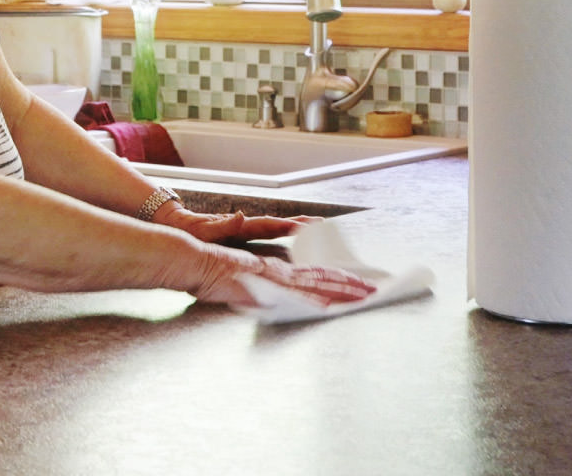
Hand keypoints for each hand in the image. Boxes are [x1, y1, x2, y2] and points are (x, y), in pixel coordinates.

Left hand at [155, 204, 319, 243]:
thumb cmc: (189, 230)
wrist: (175, 222)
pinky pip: (264, 234)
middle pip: (276, 224)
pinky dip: (279, 233)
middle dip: (298, 224)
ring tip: (311, 228)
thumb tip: (241, 215)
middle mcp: (245, 225)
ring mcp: (243, 229)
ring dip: (292, 227)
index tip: (308, 225)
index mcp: (241, 226)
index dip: (289, 225)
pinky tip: (287, 236)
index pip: (270, 225)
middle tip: (320, 224)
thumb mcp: (204, 230)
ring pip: (273, 228)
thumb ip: (223, 225)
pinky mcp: (239, 234)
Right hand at [160, 245, 375, 306]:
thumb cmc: (214, 273)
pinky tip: (328, 308)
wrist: (198, 261)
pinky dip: (314, 302)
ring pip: (316, 285)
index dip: (338, 279)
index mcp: (278, 271)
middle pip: (323, 277)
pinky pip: (295, 296)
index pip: (316, 274)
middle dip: (350, 284)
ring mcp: (275, 279)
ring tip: (363, 296)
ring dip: (341, 292)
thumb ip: (262, 291)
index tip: (358, 284)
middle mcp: (281, 273)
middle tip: (373, 289)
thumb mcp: (244, 284)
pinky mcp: (266, 287)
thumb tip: (276, 299)